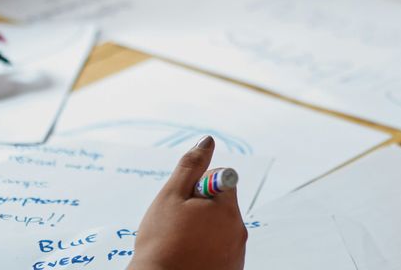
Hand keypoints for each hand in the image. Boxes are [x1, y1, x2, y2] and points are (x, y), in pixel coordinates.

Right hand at [129, 137, 245, 269]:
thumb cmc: (161, 244)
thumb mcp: (170, 198)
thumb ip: (191, 167)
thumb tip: (207, 141)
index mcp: (227, 209)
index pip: (223, 180)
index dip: (200, 187)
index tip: (185, 203)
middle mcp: (239, 232)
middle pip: (222, 205)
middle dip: (201, 209)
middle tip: (178, 225)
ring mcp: (237, 254)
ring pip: (220, 229)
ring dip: (203, 230)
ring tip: (181, 244)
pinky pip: (220, 250)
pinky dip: (206, 251)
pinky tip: (188, 258)